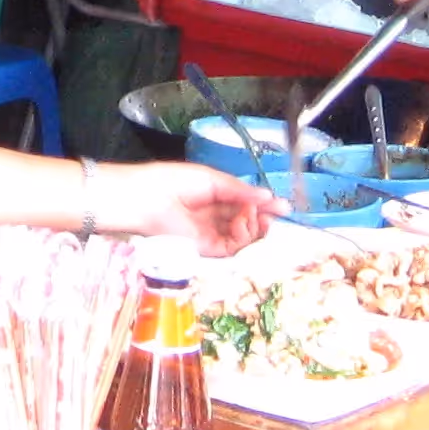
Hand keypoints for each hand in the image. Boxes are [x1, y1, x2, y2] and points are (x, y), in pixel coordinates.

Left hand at [105, 163, 277, 255]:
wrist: (145, 200)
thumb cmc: (172, 182)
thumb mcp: (211, 179)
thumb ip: (239, 190)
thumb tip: (268, 196)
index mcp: (214, 196)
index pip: (245, 203)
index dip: (264, 204)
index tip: (284, 205)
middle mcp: (215, 217)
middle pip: (248, 221)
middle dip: (264, 217)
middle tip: (275, 212)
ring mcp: (212, 234)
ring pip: (245, 237)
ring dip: (255, 226)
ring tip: (251, 213)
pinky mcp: (207, 250)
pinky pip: (234, 248)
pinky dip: (243, 236)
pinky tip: (242, 222)